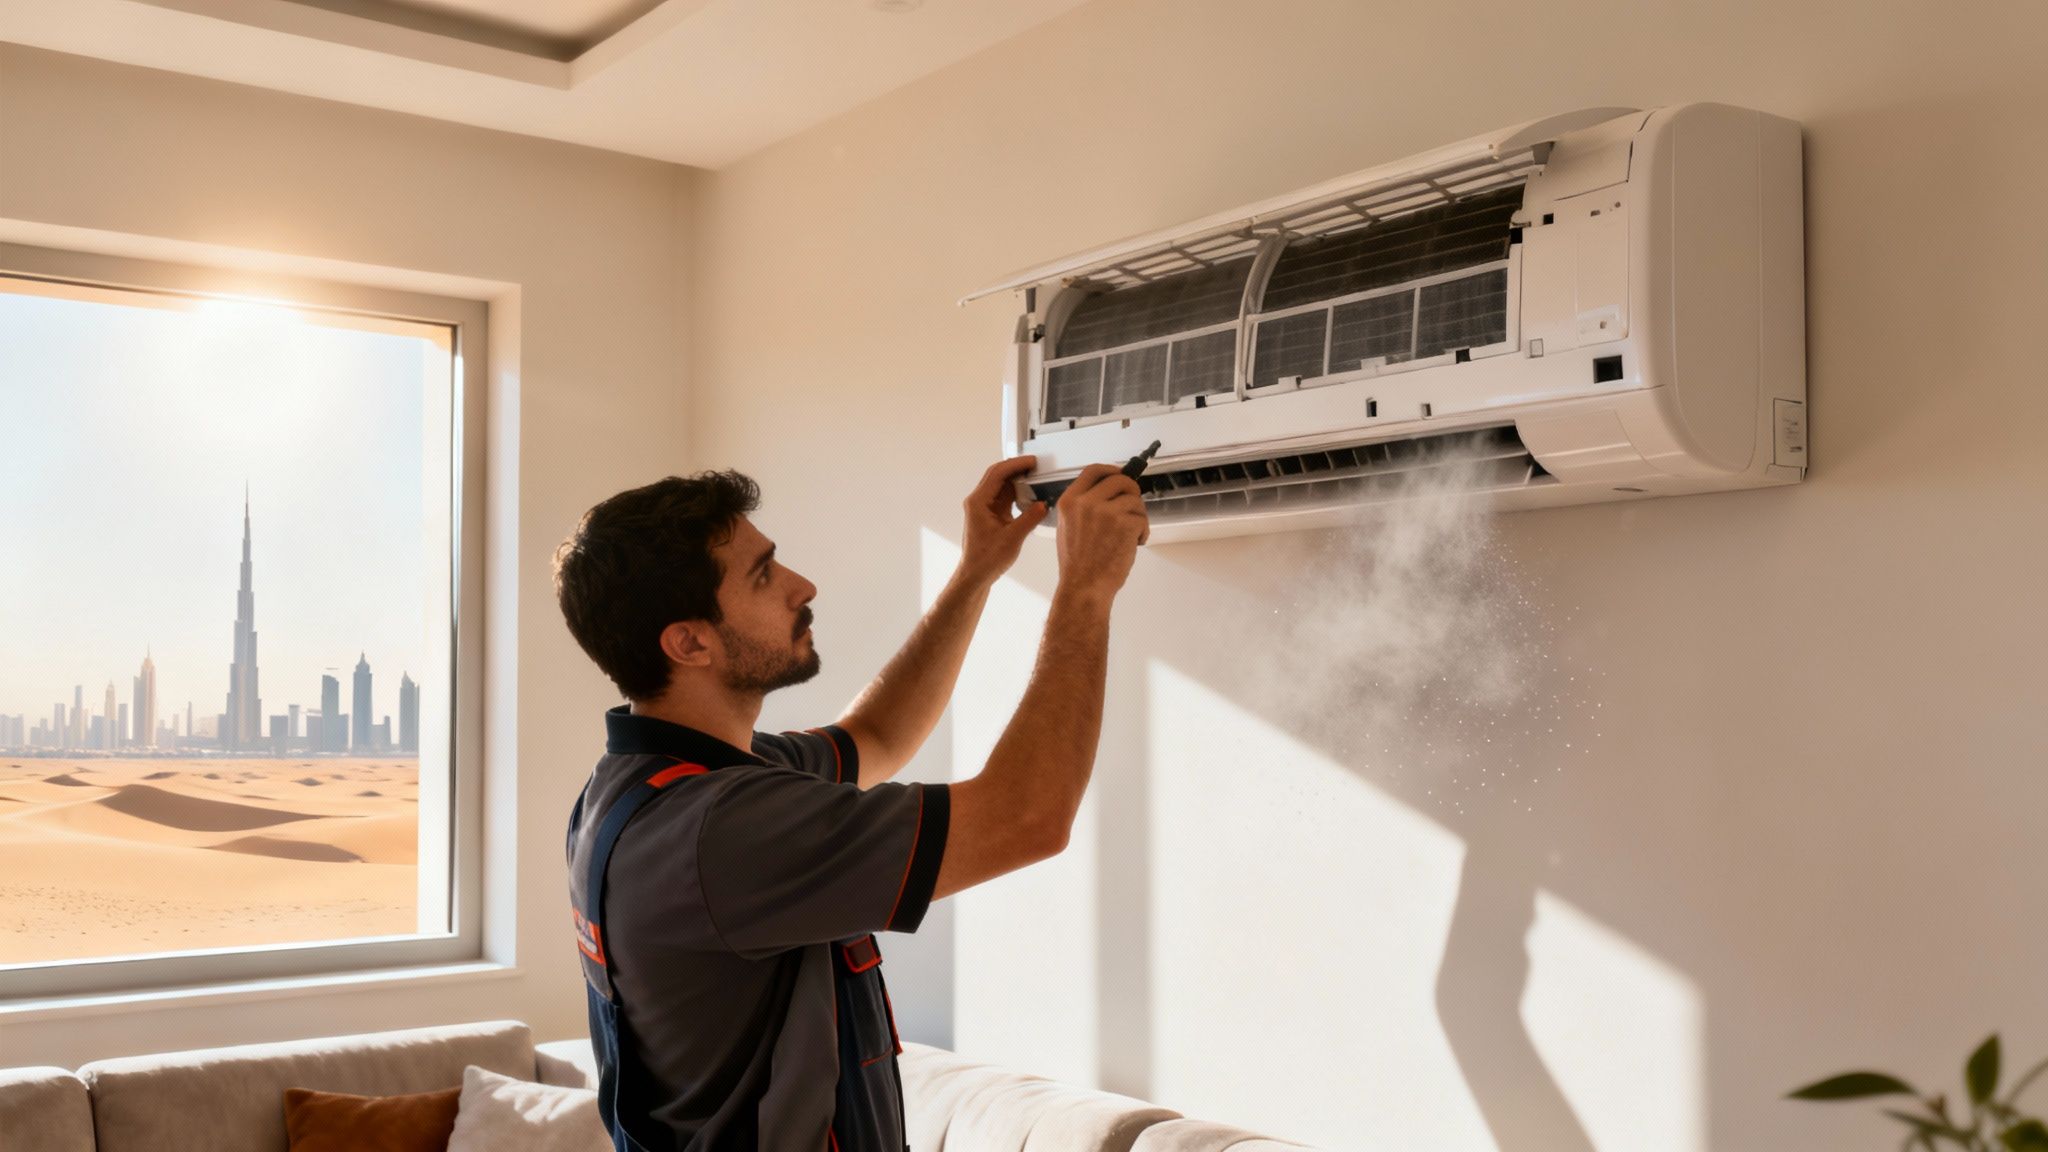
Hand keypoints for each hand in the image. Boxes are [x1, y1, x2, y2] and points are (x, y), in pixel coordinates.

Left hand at [958, 456, 1049, 584]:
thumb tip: (1042, 505)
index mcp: (978, 503)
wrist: (975, 575)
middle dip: (1017, 468)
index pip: (997, 474)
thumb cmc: (985, 560)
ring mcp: (983, 508)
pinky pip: (1004, 497)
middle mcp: (978, 502)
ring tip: (1034, 478)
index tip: (1031, 461)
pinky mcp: (990, 515)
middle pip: (997, 476)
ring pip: (1001, 486)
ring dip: (1017, 481)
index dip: (1016, 464)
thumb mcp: (1013, 538)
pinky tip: (1028, 495)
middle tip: (1035, 466)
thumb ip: (1029, 519)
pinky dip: (1016, 493)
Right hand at [1052, 463, 1148, 602]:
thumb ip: (1083, 506)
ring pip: (1135, 500)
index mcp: (1070, 501)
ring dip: (1139, 516)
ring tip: (1131, 534)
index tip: (1119, 474)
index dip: (1111, 470)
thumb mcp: (1067, 527)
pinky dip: (1143, 531)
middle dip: (1132, 491)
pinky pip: (1142, 518)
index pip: (1093, 471)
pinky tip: (1134, 544)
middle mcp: (1086, 502)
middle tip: (1133, 506)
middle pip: (1119, 479)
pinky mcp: (1125, 524)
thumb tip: (1106, 493)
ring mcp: (1106, 512)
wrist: (1084, 587)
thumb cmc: (1077, 565)